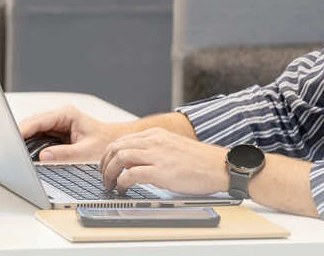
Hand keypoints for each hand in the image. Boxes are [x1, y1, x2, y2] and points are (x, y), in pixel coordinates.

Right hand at [18, 105, 127, 161]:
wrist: (116, 141)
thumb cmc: (106, 143)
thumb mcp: (85, 152)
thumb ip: (63, 154)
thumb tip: (42, 157)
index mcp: (66, 114)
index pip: (39, 120)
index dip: (23, 129)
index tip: (12, 138)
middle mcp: (60, 116)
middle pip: (32, 123)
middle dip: (20, 133)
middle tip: (9, 147)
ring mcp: (57, 123)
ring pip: (34, 128)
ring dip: (25, 138)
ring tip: (14, 149)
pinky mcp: (56, 131)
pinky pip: (39, 135)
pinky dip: (31, 142)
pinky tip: (24, 151)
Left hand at [100, 128, 229, 195]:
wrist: (220, 166)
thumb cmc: (200, 161)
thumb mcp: (173, 147)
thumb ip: (155, 149)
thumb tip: (137, 161)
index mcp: (156, 134)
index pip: (122, 140)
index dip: (109, 154)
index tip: (106, 165)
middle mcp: (154, 141)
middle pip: (117, 147)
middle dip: (105, 163)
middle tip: (103, 176)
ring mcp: (157, 155)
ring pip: (120, 158)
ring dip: (109, 173)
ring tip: (109, 184)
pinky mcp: (162, 171)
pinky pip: (132, 174)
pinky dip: (122, 182)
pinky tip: (122, 189)